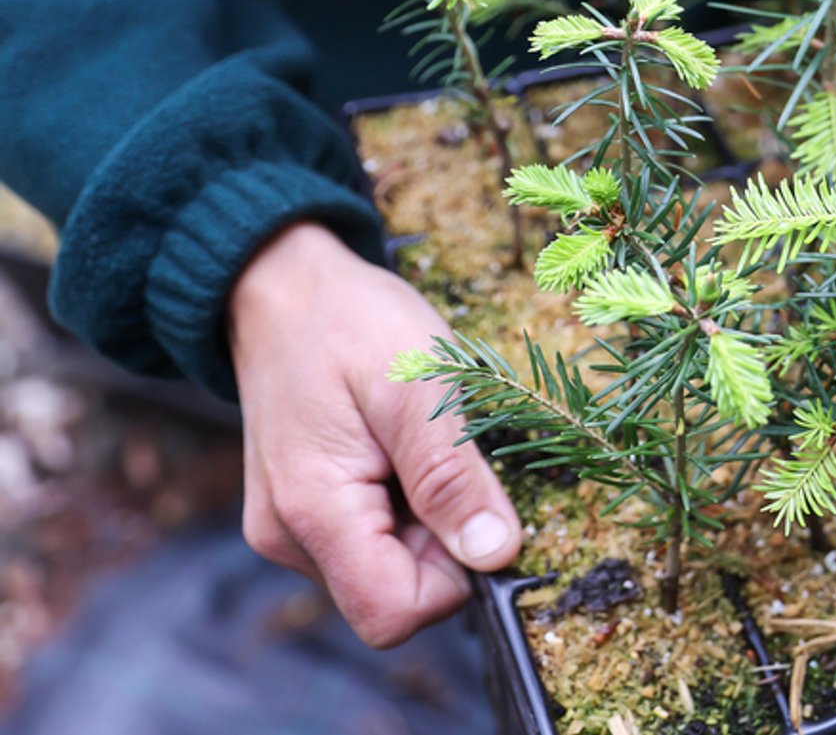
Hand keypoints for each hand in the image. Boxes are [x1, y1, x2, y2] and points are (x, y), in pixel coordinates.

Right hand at [228, 221, 520, 646]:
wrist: (280, 284)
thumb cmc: (349, 321)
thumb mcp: (419, 384)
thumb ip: (453, 477)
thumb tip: (494, 555)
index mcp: (311, 513)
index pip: (393, 613)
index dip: (453, 574)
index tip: (469, 502)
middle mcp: (288, 538)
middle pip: (393, 594)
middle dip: (441, 539)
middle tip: (439, 454)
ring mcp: (290, 527)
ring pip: (387, 568)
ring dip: (425, 518)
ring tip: (412, 441)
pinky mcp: (302, 512)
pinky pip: (372, 539)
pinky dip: (403, 504)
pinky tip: (394, 447)